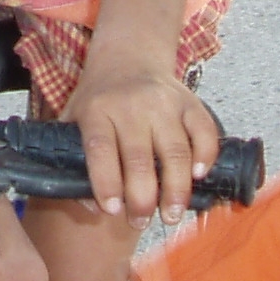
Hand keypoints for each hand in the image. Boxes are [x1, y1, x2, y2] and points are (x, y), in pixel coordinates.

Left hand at [66, 61, 219, 224]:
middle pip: (139, 158)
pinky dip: (205, 157)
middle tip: (142, 222)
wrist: (127, 58)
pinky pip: (204, 133)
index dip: (106, 184)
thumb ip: (74, 160)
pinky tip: (199, 177)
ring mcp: (163, 102)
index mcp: (97, 110)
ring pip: (175, 152)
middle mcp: (131, 105)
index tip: (112, 210)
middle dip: (142, 199)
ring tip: (172, 215)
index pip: (100, 150)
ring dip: (176, 190)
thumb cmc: (99, 99)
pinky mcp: (189, 102)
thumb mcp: (74, 119)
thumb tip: (90, 207)